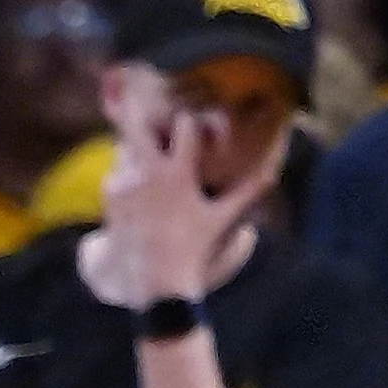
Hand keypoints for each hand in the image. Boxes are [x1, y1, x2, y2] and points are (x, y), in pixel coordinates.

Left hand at [97, 90, 282, 308]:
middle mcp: (147, 173)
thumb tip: (277, 167)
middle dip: (143, 113)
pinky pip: (117, 172)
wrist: (154, 280)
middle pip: (138, 125)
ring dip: (139, 147)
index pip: (185, 125)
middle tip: (149, 108)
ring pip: (126, 148)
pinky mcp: (110, 199)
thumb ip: (251, 189)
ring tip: (154, 156)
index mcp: (178, 174)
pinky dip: (128, 172)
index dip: (193, 120)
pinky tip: (141, 185)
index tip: (197, 123)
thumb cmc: (195, 247)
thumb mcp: (225, 217)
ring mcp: (124, 185)